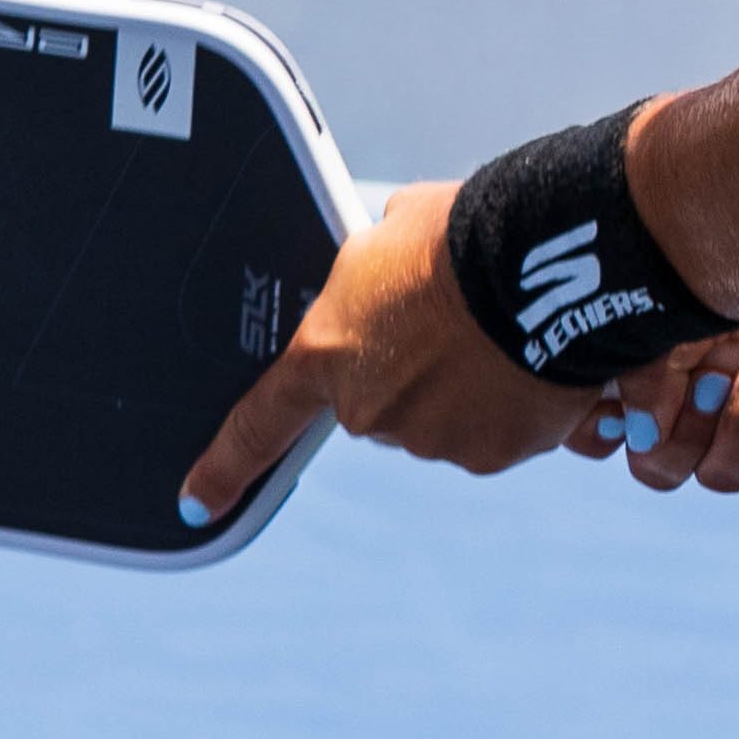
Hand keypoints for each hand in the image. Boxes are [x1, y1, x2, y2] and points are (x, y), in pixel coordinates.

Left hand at [178, 182, 585, 520]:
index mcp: (327, 353)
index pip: (259, 422)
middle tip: (459, 326)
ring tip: (507, 333)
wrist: (541, 261)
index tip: (196, 506)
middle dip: (417, 376)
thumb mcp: (395, 234)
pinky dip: (521, 406)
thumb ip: (375, 275)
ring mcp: (431, 437)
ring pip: (448, 421)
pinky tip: (539, 359)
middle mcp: (368, 409)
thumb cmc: (461, 232)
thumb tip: (398, 280)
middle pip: (384, 406)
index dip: (225, 466)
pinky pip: (504, 432)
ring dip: (474, 389)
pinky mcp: (493, 451)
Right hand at [592, 295, 738, 499]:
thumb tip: (637, 431)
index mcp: (649, 368)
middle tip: (715, 373)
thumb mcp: (681, 297)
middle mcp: (693, 404)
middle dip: (687, 428)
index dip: (600, 433)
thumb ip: (642, 364)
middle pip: (660, 468)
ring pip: (721, 476)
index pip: (599, 432)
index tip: (617, 409)